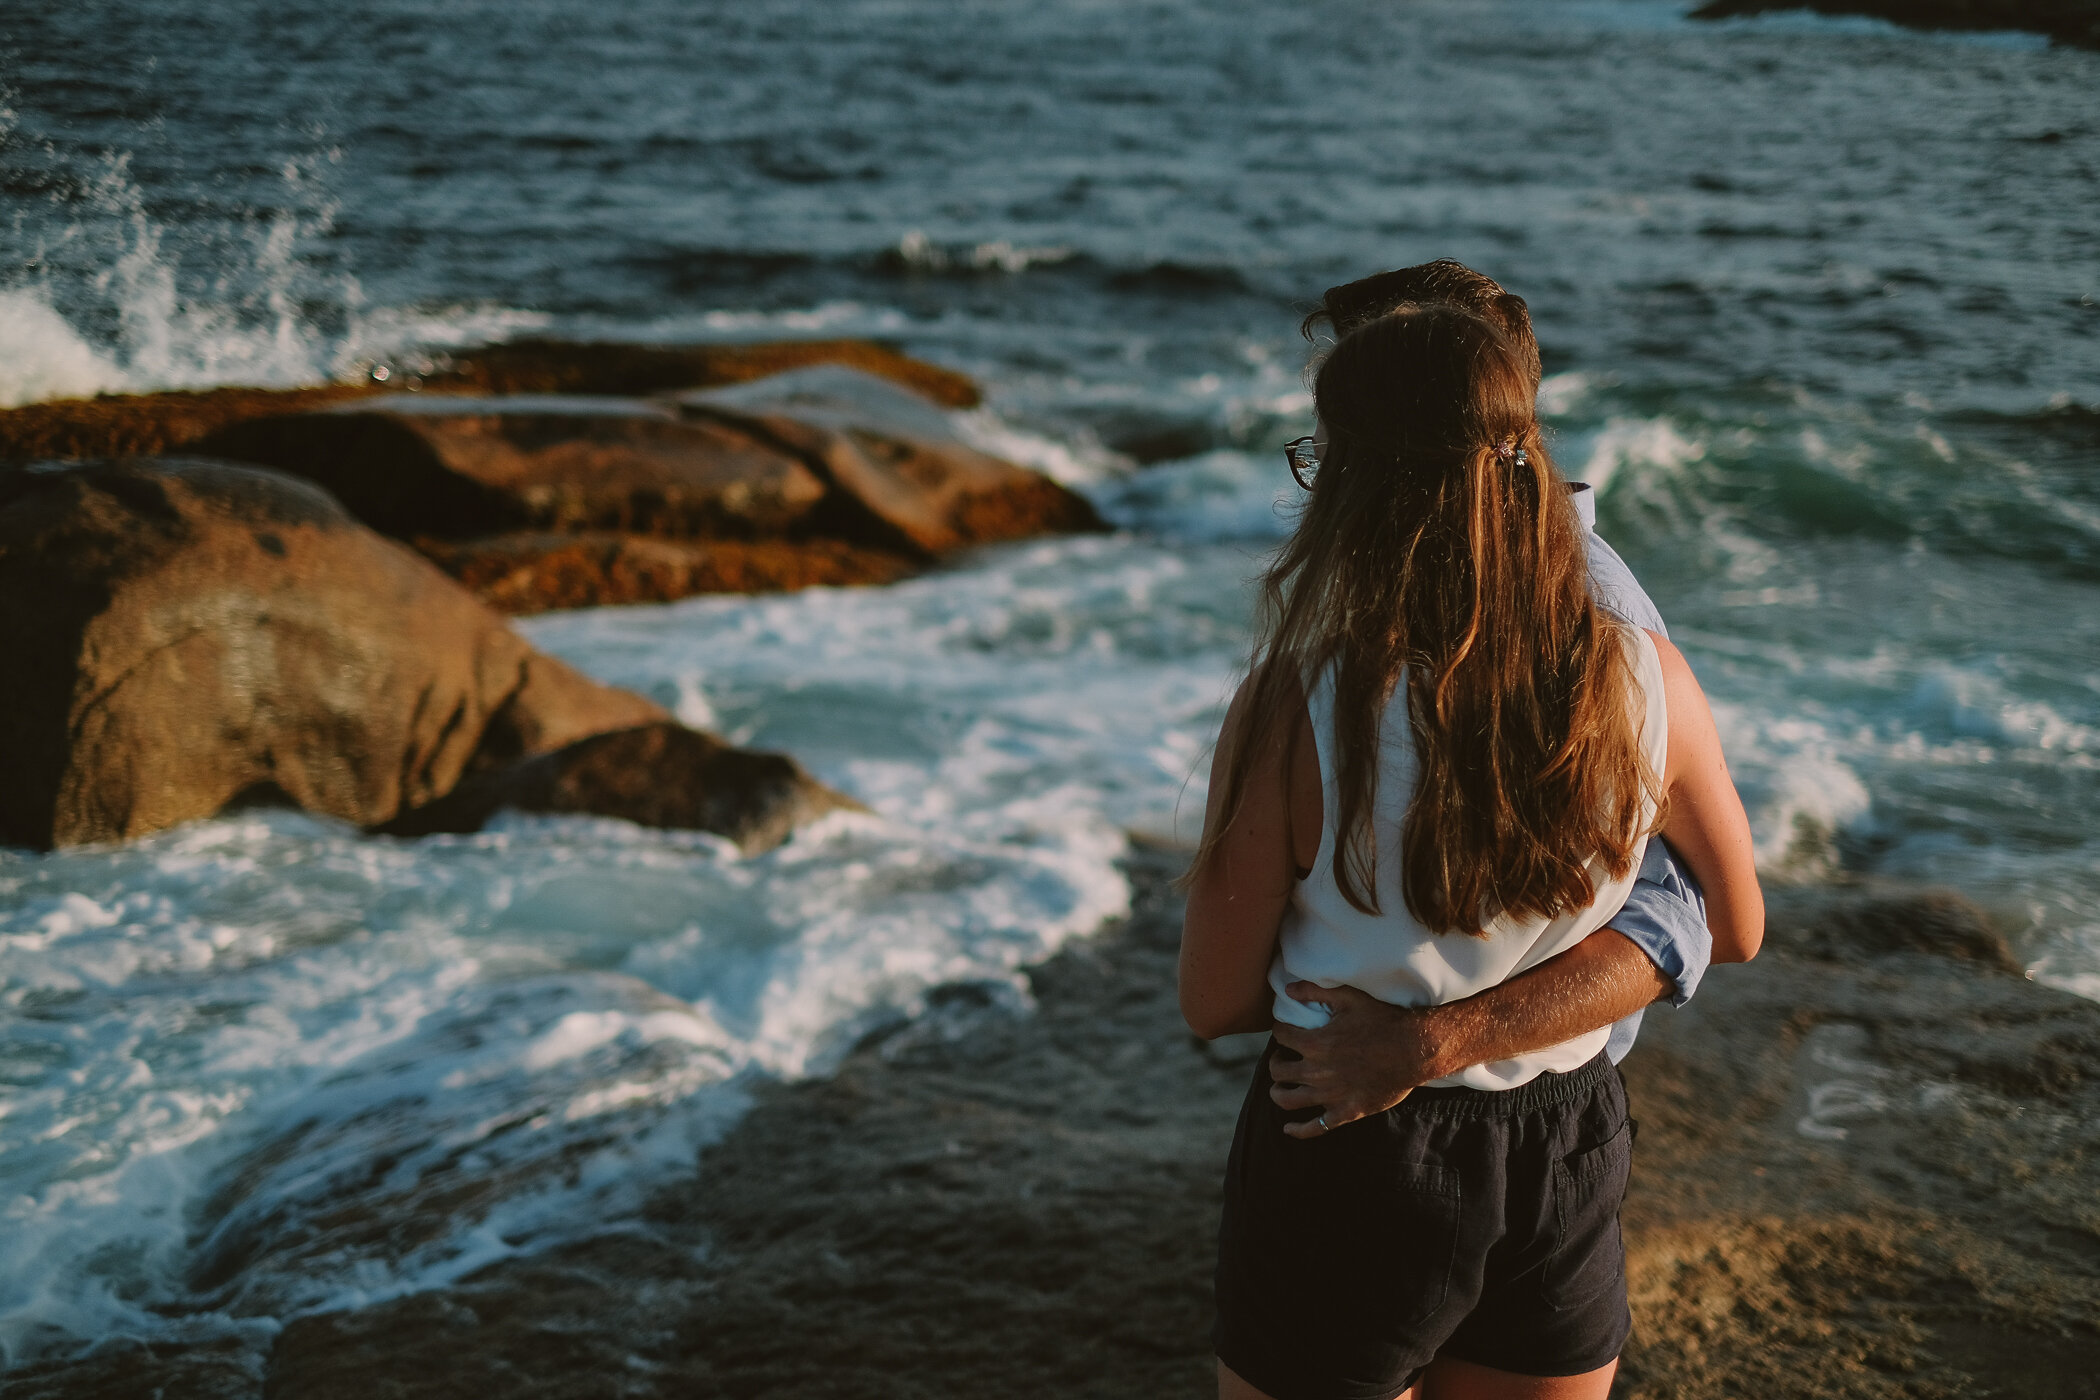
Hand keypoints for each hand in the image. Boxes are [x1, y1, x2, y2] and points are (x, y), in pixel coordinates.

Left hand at [1266, 982, 1446, 1138]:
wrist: (1414, 1050)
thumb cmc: (1382, 1020)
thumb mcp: (1348, 998)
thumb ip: (1315, 991)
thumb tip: (1288, 988)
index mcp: (1315, 1043)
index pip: (1281, 1036)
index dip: (1280, 1031)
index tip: (1284, 1031)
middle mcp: (1317, 1071)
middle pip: (1278, 1071)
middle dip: (1275, 1062)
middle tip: (1281, 1058)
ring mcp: (1331, 1095)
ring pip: (1288, 1100)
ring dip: (1278, 1093)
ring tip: (1280, 1087)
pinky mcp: (1346, 1112)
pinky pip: (1316, 1126)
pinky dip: (1298, 1129)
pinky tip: (1289, 1128)